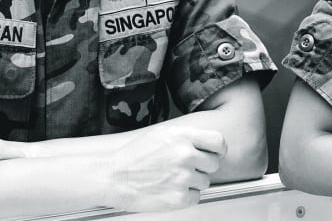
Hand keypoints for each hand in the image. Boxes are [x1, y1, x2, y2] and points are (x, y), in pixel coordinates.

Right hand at [107, 126, 226, 211]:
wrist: (113, 175)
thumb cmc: (133, 154)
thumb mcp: (162, 133)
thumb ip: (186, 137)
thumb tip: (205, 144)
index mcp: (183, 136)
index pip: (218, 142)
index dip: (219, 150)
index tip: (215, 154)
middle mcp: (186, 155)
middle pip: (214, 164)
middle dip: (202, 167)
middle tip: (185, 168)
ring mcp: (183, 177)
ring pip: (205, 182)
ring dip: (193, 182)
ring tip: (172, 179)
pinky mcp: (178, 197)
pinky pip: (195, 198)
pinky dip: (186, 196)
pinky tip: (170, 190)